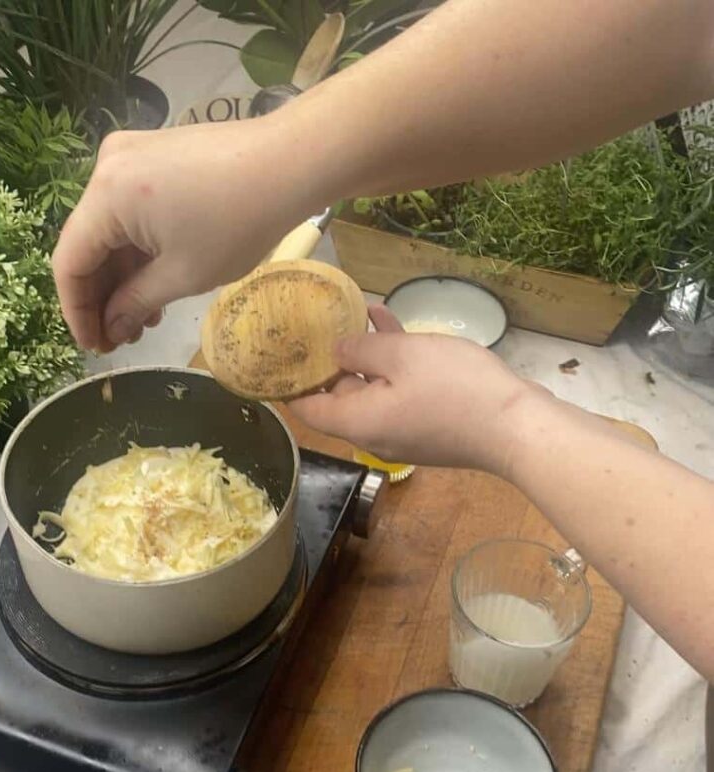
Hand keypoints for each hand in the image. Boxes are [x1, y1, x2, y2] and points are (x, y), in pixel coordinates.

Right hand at [52, 119, 314, 352]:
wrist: (291, 163)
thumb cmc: (238, 223)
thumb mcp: (183, 275)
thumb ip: (136, 303)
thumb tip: (111, 329)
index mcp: (106, 194)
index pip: (69, 262)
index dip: (76, 311)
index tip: (94, 346)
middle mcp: (107, 167)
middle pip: (88, 244)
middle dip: (103, 296)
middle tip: (121, 340)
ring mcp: (131, 157)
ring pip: (112, 229)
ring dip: (123, 277)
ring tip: (145, 321)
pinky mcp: (154, 156)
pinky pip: (131, 210)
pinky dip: (139, 249)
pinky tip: (157, 285)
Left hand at [289, 305, 544, 475]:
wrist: (516, 428)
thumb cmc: (454, 387)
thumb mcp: (402, 355)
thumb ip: (361, 349)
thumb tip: (334, 352)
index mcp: (356, 423)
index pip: (306, 410)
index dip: (290, 383)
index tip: (281, 353)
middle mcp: (372, 435)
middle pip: (338, 400)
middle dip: (331, 360)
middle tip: (321, 320)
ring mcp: (402, 434)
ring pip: (372, 392)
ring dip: (366, 355)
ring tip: (359, 311)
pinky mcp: (428, 428)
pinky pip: (398, 395)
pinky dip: (393, 367)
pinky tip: (394, 326)